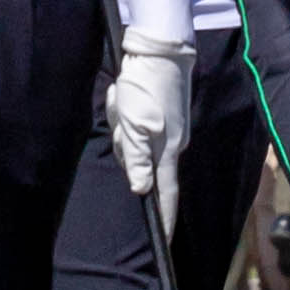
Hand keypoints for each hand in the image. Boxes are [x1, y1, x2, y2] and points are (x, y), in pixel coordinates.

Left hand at [101, 38, 190, 219]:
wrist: (161, 49)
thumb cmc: (146, 87)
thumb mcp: (135, 126)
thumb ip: (137, 159)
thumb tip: (142, 190)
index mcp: (166, 150)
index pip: (166, 193)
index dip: (166, 218)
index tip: (165, 241)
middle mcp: (170, 143)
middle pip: (138, 162)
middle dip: (123, 143)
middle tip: (122, 114)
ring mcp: (165, 128)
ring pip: (131, 140)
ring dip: (120, 122)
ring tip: (123, 99)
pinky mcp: (159, 114)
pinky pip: (133, 123)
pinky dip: (123, 109)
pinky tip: (124, 92)